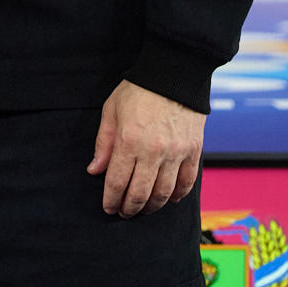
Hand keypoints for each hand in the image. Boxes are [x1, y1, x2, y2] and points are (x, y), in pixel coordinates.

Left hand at [86, 79, 204, 216]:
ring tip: (143, 209)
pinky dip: (178, 195)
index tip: (108, 208)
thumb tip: (94, 170)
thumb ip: (103, 143)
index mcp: (129, 141)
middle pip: (140, 193)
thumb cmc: (138, 90)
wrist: (174, 73)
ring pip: (164, 193)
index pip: (117, 182)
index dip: (111, 200)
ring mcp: (176, 152)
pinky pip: (187, 182)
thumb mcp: (111, 111)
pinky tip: (169, 199)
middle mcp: (153, 151)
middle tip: (124, 212)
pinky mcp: (193, 150)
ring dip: (152, 206)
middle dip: (129, 208)